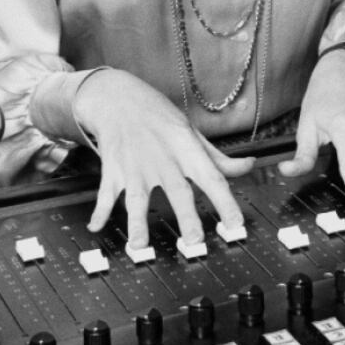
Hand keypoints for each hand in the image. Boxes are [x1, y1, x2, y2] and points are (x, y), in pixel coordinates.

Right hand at [75, 69, 254, 252]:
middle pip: (178, 190)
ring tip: (139, 245)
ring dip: (137, 223)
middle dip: (187, 216)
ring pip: (137, 198)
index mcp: (187, 150)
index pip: (212, 177)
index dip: (226, 202)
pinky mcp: (114, 170)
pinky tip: (96, 227)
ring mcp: (136, 167)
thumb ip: (218, 158)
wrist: (119, 98)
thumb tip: (248, 166)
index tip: (236, 224)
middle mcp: (164, 160)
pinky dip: (99, 212)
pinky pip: (105, 194)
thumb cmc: (159, 117)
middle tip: (194, 241)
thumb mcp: (192, 133)